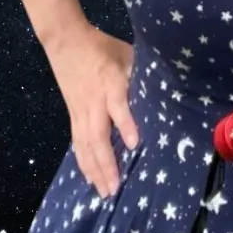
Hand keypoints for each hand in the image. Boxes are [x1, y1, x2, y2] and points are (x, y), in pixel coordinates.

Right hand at [44, 22, 137, 197]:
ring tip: (104, 192)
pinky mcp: (72, 115)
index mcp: (110, 83)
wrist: (66, 41)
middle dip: (106, 163)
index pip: (118, 107)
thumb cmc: (103, 47)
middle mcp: (94, 102)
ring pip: (85, 145)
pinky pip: (77, 142)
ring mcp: (80, 111)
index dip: (126, 125)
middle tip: (116, 187)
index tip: (134, 144)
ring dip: (94, 169)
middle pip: (98, 135)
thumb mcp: (128, 54)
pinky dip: (83, 161)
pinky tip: (89, 178)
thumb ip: (141, 74)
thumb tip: (167, 90)